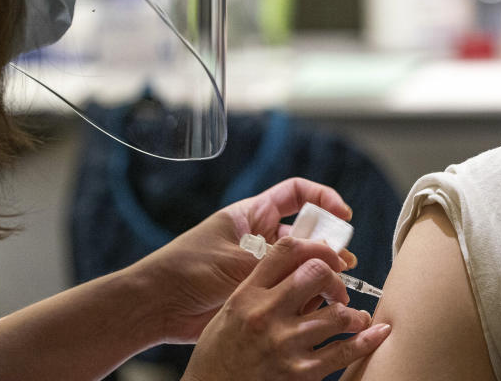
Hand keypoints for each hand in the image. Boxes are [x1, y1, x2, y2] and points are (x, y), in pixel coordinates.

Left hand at [128, 178, 359, 343]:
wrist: (157, 307)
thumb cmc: (187, 271)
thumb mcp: (238, 259)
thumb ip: (284, 259)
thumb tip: (329, 258)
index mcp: (252, 215)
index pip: (297, 194)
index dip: (324, 198)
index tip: (344, 215)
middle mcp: (261, 237)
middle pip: (308, 231)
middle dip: (329, 244)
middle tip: (342, 262)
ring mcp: (261, 266)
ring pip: (303, 264)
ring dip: (321, 273)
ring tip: (335, 287)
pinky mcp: (260, 292)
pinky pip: (291, 289)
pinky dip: (306, 295)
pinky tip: (314, 304)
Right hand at [181, 236, 390, 380]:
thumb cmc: (220, 352)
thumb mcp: (232, 310)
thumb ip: (265, 289)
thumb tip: (308, 271)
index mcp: (248, 294)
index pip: (287, 250)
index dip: (317, 247)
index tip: (327, 258)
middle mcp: (266, 314)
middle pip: (317, 272)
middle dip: (335, 278)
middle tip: (339, 291)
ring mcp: (284, 344)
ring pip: (338, 313)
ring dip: (354, 313)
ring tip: (356, 317)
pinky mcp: (299, 372)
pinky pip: (343, 352)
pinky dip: (367, 340)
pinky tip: (379, 332)